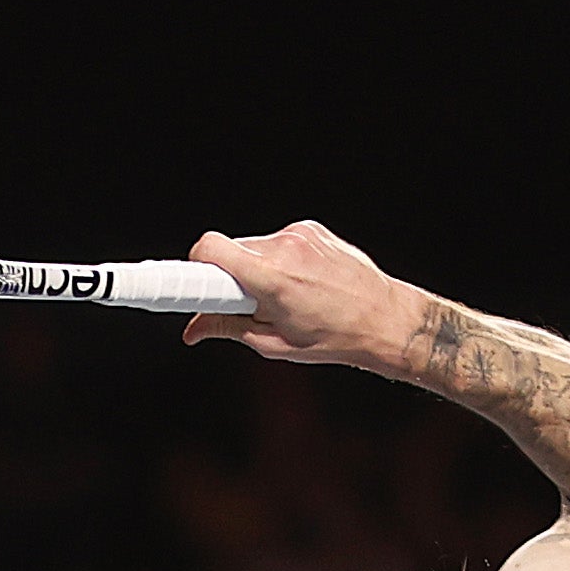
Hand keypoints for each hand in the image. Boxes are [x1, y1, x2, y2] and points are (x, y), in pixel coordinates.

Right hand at [183, 224, 414, 370]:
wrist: (385, 319)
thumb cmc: (333, 337)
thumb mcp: (275, 343)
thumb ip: (228, 329)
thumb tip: (191, 329)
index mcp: (272, 279)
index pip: (211, 250)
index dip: (192, 266)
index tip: (184, 281)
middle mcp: (284, 248)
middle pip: (230, 250)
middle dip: (229, 276)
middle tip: (246, 302)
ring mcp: (300, 233)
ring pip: (254, 246)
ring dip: (256, 269)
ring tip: (284, 297)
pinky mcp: (311, 228)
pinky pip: (277, 241)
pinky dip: (279, 260)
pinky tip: (302, 282)